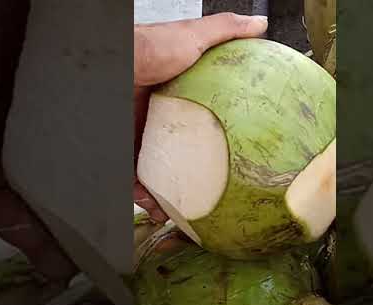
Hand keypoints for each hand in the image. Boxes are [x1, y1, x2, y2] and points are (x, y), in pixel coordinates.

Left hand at [133, 13, 267, 221]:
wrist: (115, 63)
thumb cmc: (147, 49)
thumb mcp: (191, 37)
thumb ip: (224, 31)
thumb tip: (258, 26)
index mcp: (177, 98)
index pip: (200, 122)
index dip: (215, 138)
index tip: (232, 152)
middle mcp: (160, 119)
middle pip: (180, 152)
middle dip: (194, 173)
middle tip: (212, 189)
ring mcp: (143, 138)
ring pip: (161, 172)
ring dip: (174, 193)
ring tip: (188, 210)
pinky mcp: (128, 152)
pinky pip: (138, 180)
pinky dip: (149, 197)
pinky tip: (161, 208)